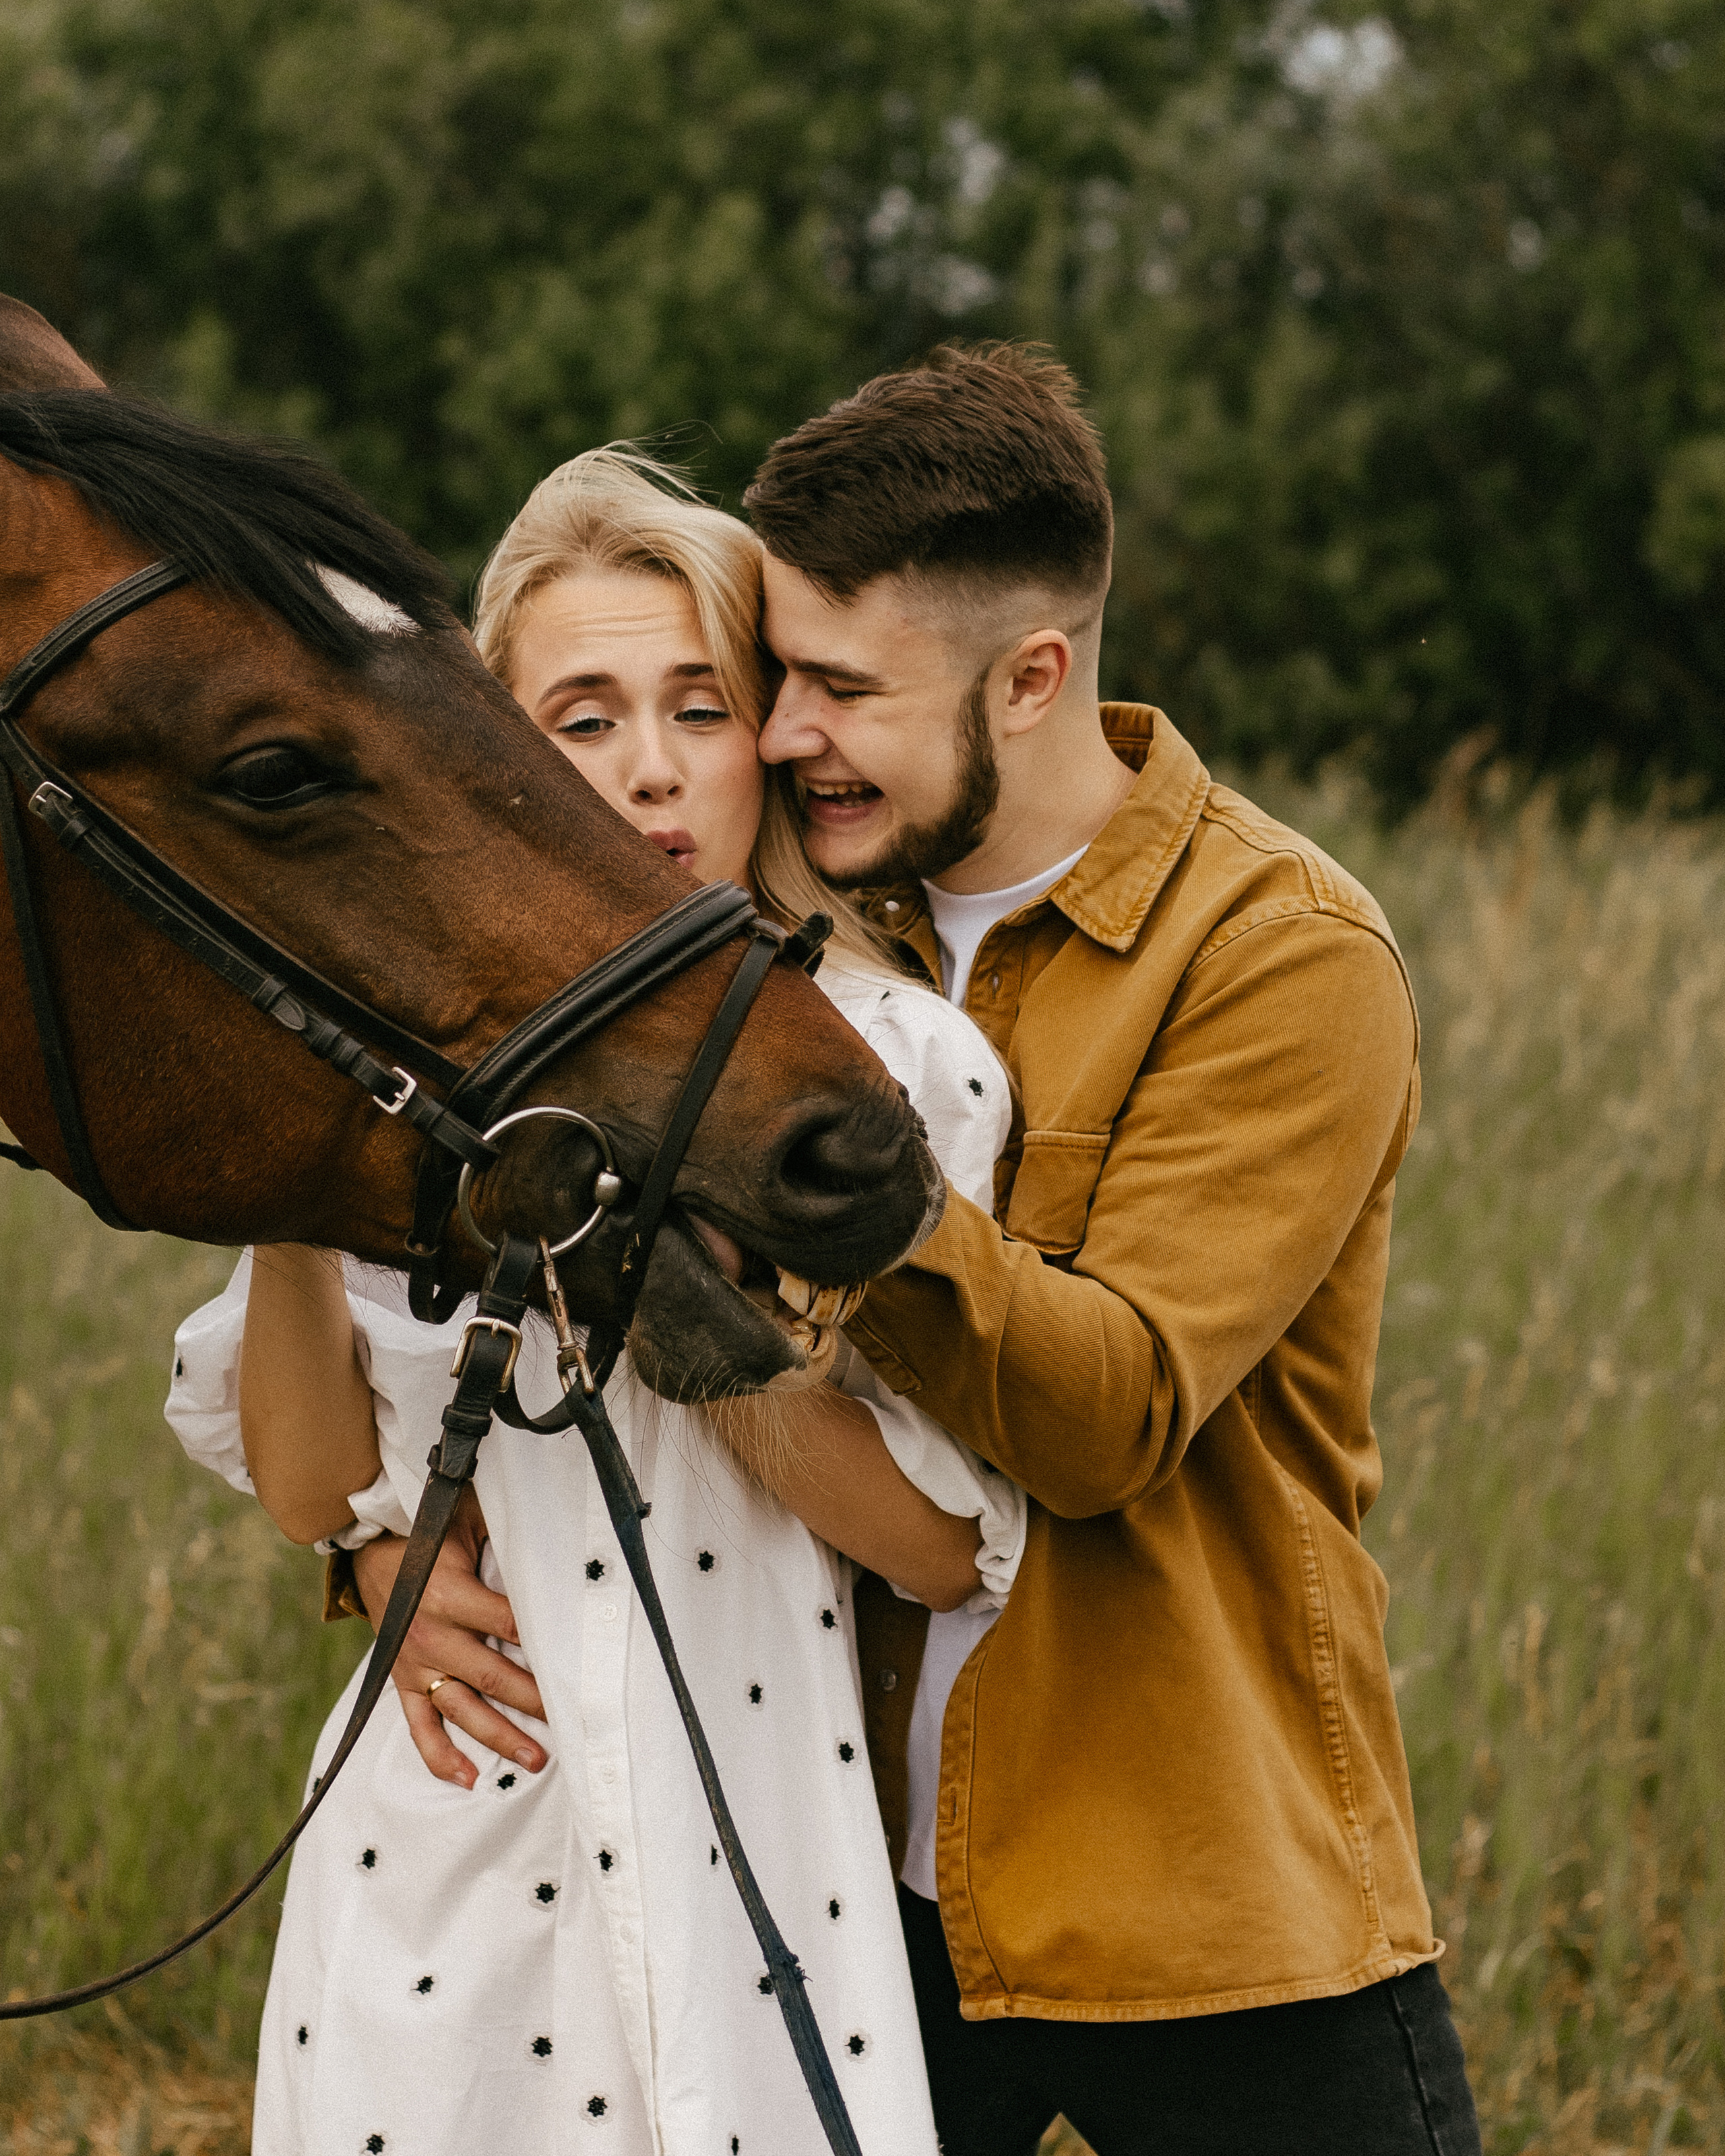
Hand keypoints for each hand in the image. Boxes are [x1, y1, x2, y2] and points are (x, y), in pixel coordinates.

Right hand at [351, 1485, 548, 1789]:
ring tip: (536, 1759)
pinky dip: (441, 1757)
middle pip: (493, 1676)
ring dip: (500, 1736)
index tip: (577, 1662)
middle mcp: (432, 1636)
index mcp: (450, 1596)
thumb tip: (555, 1544)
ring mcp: (416, 1665)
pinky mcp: (403, 1682)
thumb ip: (507, 1537)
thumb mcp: (469, 1522)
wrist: (368, 1548)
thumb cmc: (430, 1533)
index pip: (509, 1625)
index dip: (543, 1642)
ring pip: (463, 1710)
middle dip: (534, 1701)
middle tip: (572, 1723)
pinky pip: (420, 1727)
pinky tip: (467, 1779)